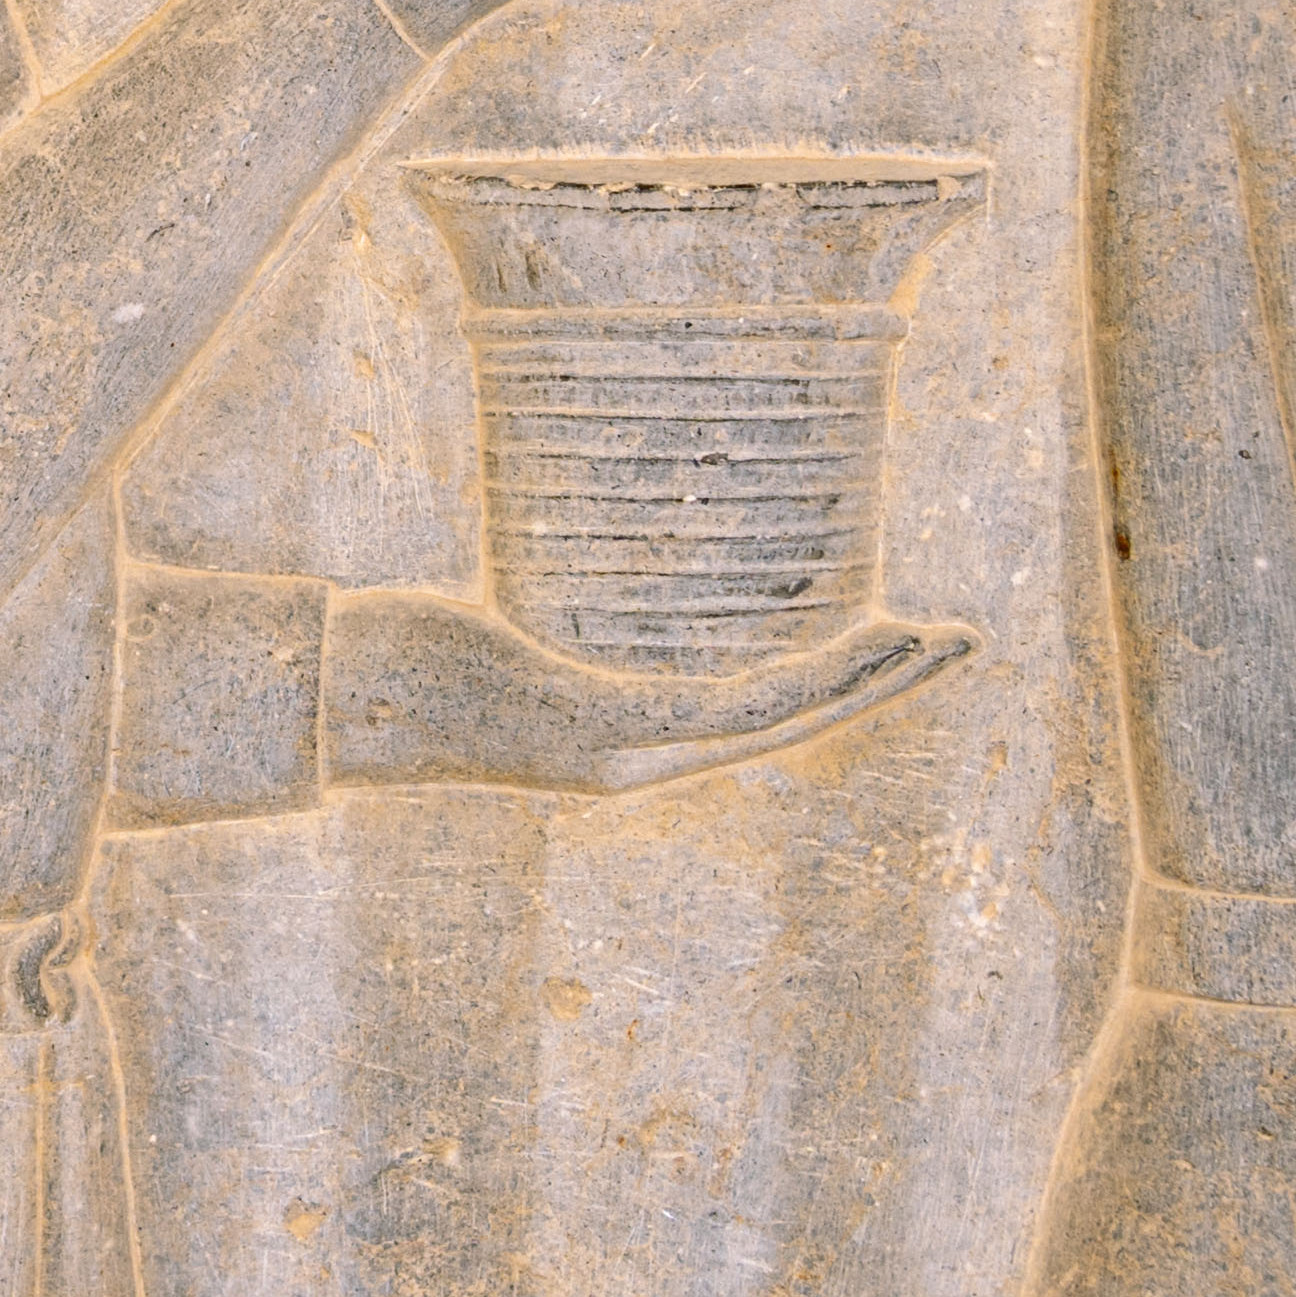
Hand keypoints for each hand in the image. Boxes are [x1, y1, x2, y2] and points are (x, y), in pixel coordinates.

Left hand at [320, 583, 972, 793]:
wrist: (333, 700)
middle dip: (881, 682)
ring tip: (940, 639)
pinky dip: (810, 685)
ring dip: (871, 683)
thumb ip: (532, 599)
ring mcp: (629, 761)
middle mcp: (635, 762)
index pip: (747, 710)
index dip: (829, 681)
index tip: (888, 637)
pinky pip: (734, 712)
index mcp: (616, 735)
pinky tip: (860, 649)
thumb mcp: (480, 620)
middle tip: (962, 640)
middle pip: (789, 722)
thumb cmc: (391, 656)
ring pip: (782, 722)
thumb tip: (549, 534)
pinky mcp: (612, 743)